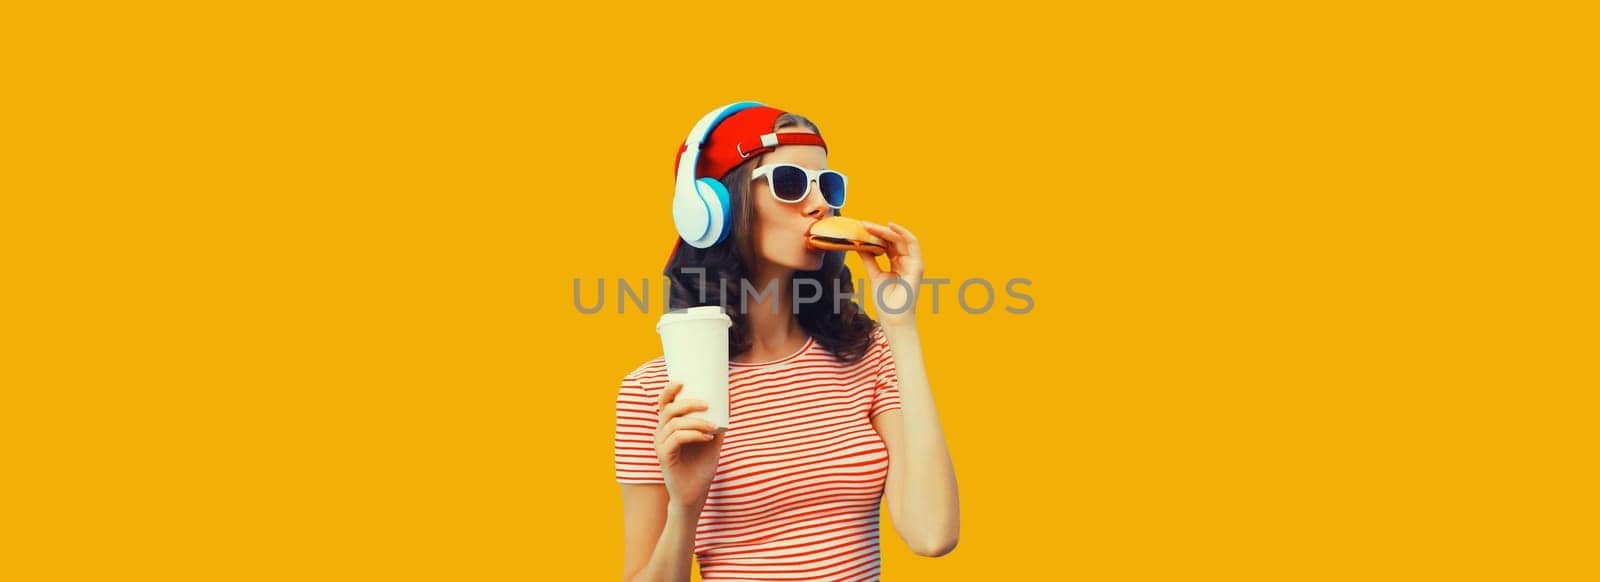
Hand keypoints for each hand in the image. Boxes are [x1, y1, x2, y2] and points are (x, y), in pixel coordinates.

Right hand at [654, 381, 721, 511]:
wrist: (695, 493)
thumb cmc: (702, 466)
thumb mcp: (713, 440)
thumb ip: (717, 421)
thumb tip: (729, 399)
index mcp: (669, 426)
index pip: (663, 403)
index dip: (669, 390)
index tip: (682, 381)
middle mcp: (661, 433)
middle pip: (669, 410)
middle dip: (688, 404)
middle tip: (708, 404)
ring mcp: (661, 445)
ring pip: (674, 424)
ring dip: (696, 422)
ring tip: (713, 427)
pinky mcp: (664, 457)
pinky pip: (676, 439)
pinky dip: (693, 435)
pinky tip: (707, 438)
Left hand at [857, 221, 924, 326]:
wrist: (893, 318)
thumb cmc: (885, 301)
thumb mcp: (874, 274)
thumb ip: (869, 258)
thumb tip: (859, 244)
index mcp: (896, 264)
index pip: (887, 244)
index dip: (875, 235)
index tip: (860, 228)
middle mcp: (906, 261)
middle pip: (893, 240)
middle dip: (878, 231)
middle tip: (862, 224)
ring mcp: (913, 263)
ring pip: (900, 239)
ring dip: (885, 230)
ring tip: (869, 226)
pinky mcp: (917, 266)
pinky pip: (912, 244)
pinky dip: (903, 233)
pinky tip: (890, 227)